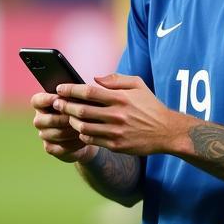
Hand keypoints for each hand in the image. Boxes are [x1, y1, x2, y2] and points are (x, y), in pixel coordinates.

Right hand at [32, 91, 96, 163]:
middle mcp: (40, 120)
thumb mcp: (80, 101)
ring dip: (71, 131)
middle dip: (61, 118)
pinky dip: (74, 143)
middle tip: (77, 116)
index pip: (36, 100)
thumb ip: (75, 97)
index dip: (46, 99)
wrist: (88, 134)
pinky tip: (84, 138)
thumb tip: (77, 93)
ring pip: (54, 134)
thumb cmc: (83, 111)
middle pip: (42, 120)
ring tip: (85, 127)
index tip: (59, 97)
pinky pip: (61, 147)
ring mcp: (44, 135)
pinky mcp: (51, 148)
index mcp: (42, 105)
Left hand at [51, 74, 192, 155]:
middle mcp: (117, 115)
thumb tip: (94, 78)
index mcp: (120, 98)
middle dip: (65, 106)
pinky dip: (82, 134)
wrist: (167, 132)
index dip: (70, 90)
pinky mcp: (117, 145)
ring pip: (83, 127)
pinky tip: (81, 130)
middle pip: (82, 110)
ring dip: (71, 122)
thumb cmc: (150, 106)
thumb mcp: (138, 85)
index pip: (89, 92)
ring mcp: (116, 132)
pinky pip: (92, 140)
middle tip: (56, 103)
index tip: (59, 88)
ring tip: (67, 116)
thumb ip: (116, 79)